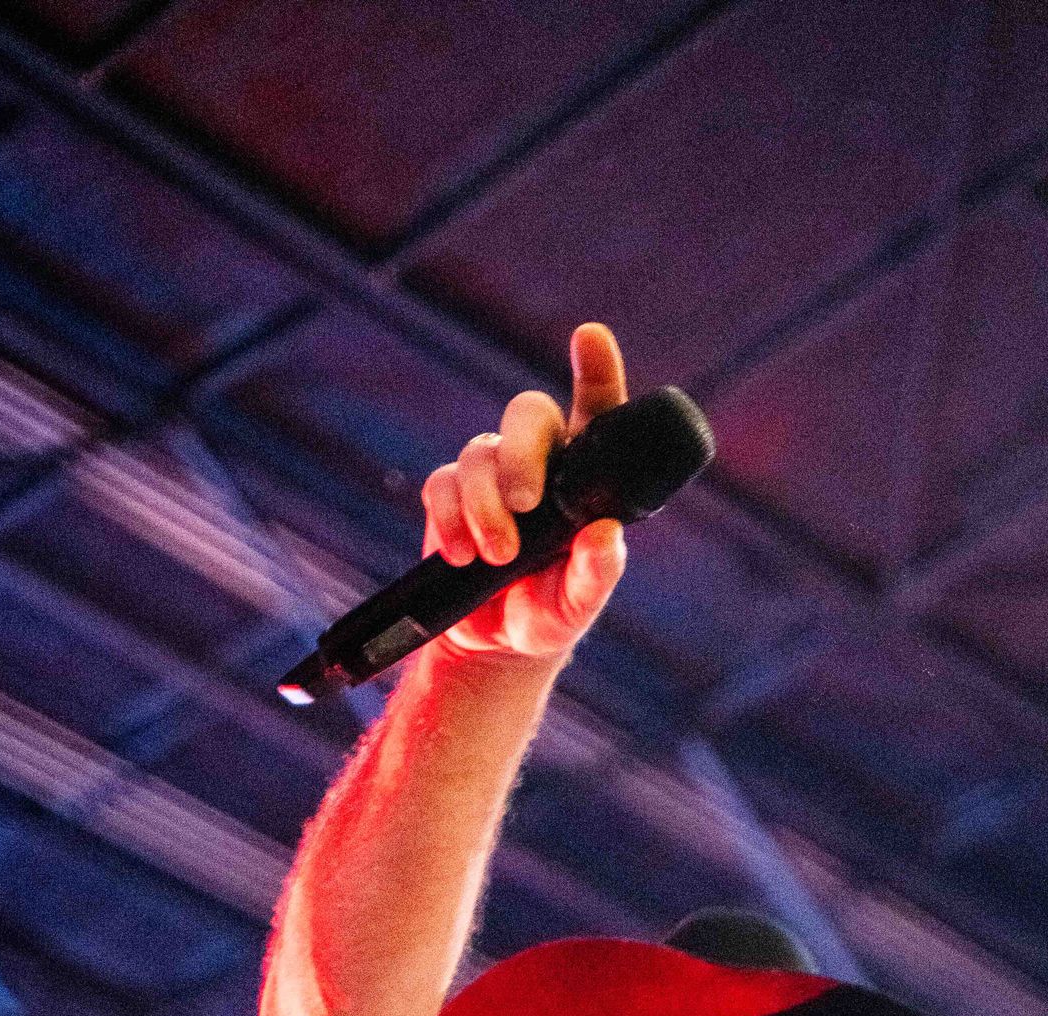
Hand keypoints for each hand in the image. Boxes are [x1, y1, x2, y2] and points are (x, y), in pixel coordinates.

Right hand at [422, 322, 628, 660]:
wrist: (493, 646)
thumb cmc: (548, 615)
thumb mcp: (577, 605)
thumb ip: (595, 574)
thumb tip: (606, 535)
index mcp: (585, 475)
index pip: (596, 411)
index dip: (594, 370)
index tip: (589, 336)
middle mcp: (539, 462)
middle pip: (527, 415)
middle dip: (521, 454)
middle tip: (525, 505)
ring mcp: (492, 474)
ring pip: (479, 455)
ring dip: (484, 508)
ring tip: (494, 559)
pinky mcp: (451, 496)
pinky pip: (441, 485)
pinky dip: (448, 519)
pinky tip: (462, 556)